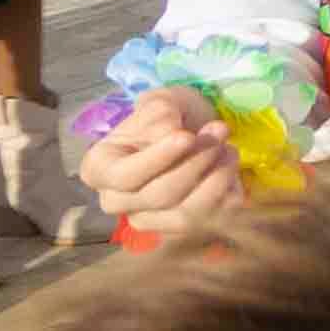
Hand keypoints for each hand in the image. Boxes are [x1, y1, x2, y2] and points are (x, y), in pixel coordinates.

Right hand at [81, 87, 244, 241]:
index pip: (124, 176)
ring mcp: (149, 220)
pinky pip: (209, 220)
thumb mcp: (160, 102)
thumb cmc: (167, 117)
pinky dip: (226, 191)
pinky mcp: (182, 229)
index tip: (186, 136)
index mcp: (99, 169)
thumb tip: (168, 131)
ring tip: (228, 147)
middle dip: (196, 162)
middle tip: (220, 130)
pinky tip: (230, 165)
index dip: (158, 159)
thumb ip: (158, 111)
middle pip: (159, 195)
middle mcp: (117, 201)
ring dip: (215, 178)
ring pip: (185, 214)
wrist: (191, 133)